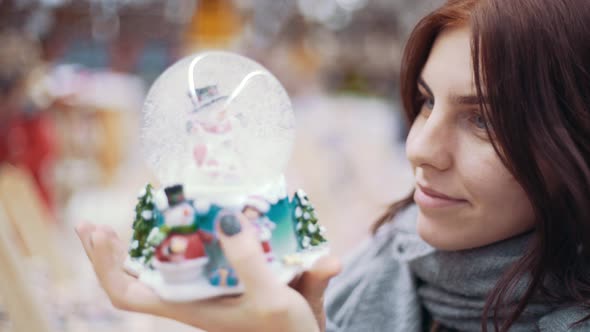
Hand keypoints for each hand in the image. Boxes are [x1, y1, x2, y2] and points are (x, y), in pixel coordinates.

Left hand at [75, 215, 339, 331]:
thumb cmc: (286, 328)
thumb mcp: (272, 297)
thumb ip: (250, 261)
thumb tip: (229, 218)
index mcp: (189, 306)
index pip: (128, 294)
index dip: (107, 266)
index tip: (100, 233)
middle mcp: (189, 297)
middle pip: (131, 280)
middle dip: (108, 253)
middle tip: (91, 222)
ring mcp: (203, 287)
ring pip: (156, 268)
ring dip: (135, 244)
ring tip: (125, 215)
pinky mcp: (221, 276)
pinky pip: (186, 256)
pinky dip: (175, 238)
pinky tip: (181, 219)